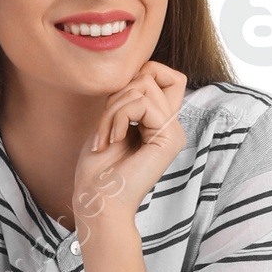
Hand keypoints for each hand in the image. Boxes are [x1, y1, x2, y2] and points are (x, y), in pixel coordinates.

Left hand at [72, 61, 186, 231]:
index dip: (136, 75)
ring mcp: (173, 132)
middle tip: (104, 127)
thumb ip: (129, 96)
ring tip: (105, 137)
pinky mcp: (170, 138)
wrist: (98, 202)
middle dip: (117, 94)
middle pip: (151, 74)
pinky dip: (118, 116)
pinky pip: (142, 103)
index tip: (113, 107)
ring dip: (113, 109)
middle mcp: (171, 125)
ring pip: (144, 86)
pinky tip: (113, 140)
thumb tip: (140, 69)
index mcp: (159, 122)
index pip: (161, 73)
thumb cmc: (97, 170)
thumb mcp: (111, 121)